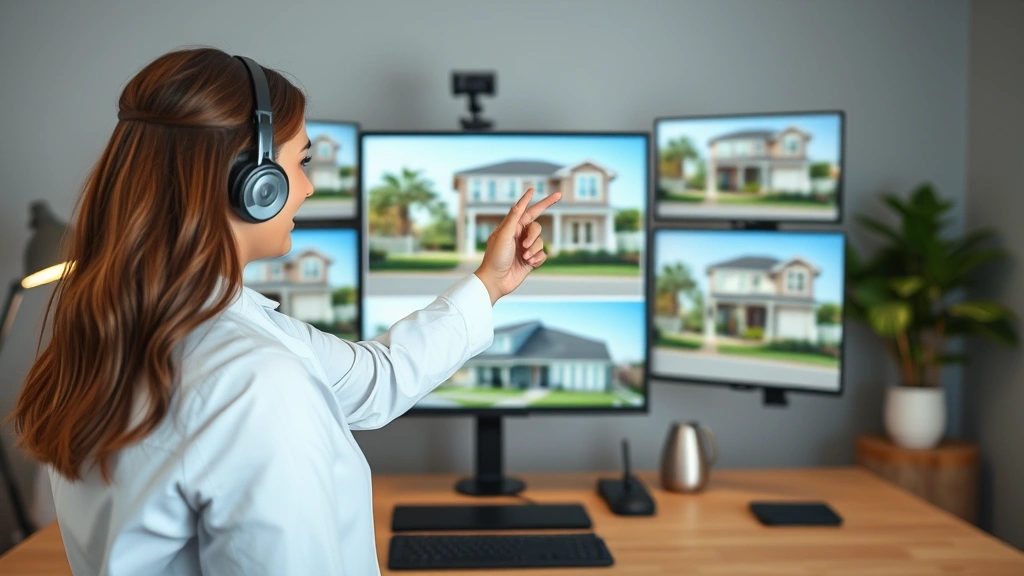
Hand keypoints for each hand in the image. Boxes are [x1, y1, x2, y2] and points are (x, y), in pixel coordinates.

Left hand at [475, 188, 560, 304]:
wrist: (496, 281)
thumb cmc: (495, 257)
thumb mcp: (503, 235)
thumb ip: (514, 218)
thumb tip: (520, 203)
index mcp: (511, 227)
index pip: (528, 210)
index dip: (539, 202)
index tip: (546, 192)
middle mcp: (519, 235)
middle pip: (536, 227)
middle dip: (534, 235)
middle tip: (524, 245)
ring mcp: (525, 248)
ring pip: (541, 242)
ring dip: (534, 250)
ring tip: (524, 258)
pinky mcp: (531, 260)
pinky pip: (543, 254)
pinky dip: (538, 259)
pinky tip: (529, 264)